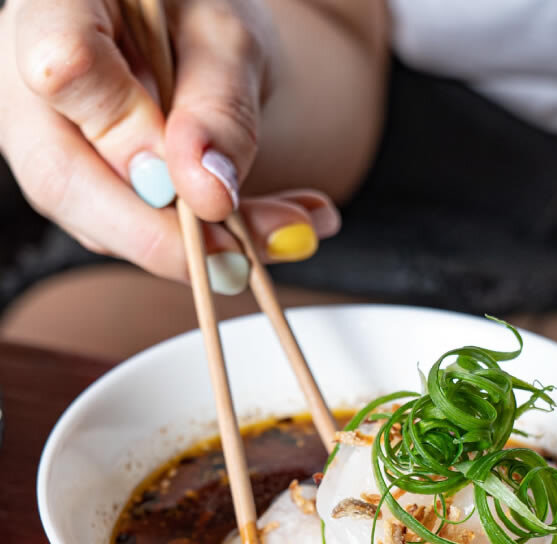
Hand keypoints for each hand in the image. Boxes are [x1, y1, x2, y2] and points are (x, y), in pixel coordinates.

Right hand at [0, 0, 340, 292]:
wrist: (188, 27)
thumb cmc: (197, 10)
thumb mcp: (227, 36)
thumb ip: (218, 107)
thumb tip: (207, 197)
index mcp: (54, 4)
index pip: (64, 68)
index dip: (131, 136)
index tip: (199, 177)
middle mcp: (24, 78)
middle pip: (63, 178)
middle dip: (163, 238)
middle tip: (243, 258)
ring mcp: (44, 139)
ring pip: (96, 221)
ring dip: (195, 249)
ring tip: (285, 234)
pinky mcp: (79, 185)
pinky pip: (128, 231)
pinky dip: (200, 244)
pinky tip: (265, 232)